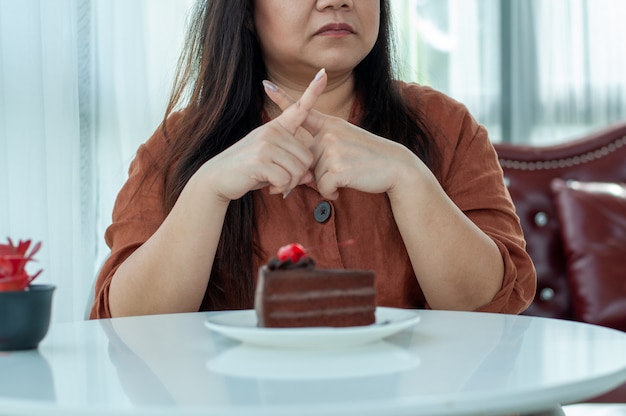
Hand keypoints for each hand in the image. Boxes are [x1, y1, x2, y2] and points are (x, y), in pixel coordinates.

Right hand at [196, 69, 327, 201]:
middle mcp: (272, 131)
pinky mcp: (260, 161)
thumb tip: (310, 176)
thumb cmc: (249, 170)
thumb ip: (293, 165)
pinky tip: (269, 187)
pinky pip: (286, 180)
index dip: (313, 91)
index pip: (298, 108)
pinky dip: (281, 189)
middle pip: (307, 157)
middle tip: (282, 181)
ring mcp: (265, 144)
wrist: (218, 178)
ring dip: (290, 184)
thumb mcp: (272, 162)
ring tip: (275, 183)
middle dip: (298, 176)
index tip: (323, 74)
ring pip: (298, 170)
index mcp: (276, 127)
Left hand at [263, 77, 423, 199]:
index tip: (266, 84)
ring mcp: (332, 150)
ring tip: (348, 176)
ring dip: (327, 184)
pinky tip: (345, 186)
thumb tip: (303, 170)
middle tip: (341, 171)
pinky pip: (322, 187)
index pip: (302, 111)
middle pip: (304, 160)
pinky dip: (332, 192)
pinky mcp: (337, 168)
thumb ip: (323, 149)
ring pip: (313, 177)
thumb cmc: (369, 158)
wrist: (396, 167)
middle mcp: (328, 134)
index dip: (282, 98)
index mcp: (330, 125)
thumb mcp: (346, 142)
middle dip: (314, 174)